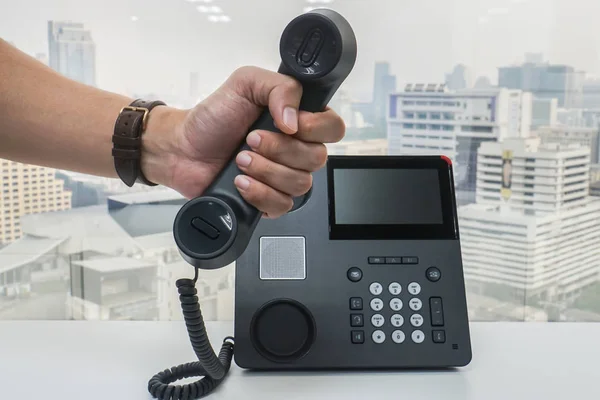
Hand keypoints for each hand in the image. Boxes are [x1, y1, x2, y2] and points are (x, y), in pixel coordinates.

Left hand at [141, 66, 345, 217]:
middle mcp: (295, 149)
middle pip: (317, 158)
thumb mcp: (245, 83)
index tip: (287, 125)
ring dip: (266, 171)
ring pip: (301, 184)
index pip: (333, 128)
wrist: (182, 149)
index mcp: (298, 119)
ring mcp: (283, 176)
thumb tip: (295, 118)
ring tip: (241, 160)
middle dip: (280, 150)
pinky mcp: (269, 199)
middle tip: (251, 140)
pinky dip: (259, 194)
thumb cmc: (212, 117)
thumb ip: (279, 88)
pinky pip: (283, 205)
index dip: (315, 129)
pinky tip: (241, 182)